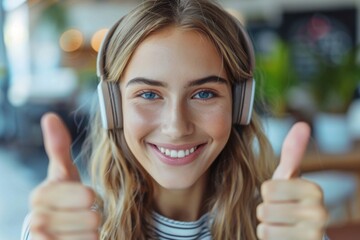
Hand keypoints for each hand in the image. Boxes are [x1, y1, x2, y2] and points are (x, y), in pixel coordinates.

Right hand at [29, 113, 99, 239]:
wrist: (57, 232)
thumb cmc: (64, 199)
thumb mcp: (64, 173)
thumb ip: (58, 147)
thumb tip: (49, 116)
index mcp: (41, 196)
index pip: (86, 196)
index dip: (90, 198)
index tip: (84, 198)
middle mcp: (36, 220)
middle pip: (92, 218)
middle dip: (93, 217)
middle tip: (82, 216)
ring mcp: (42, 239)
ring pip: (91, 236)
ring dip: (92, 233)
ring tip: (80, 230)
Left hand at [257, 122, 327, 239]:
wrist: (296, 233)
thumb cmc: (288, 201)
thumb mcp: (288, 176)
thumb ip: (293, 152)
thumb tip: (303, 124)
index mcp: (314, 190)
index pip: (267, 189)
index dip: (267, 194)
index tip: (281, 198)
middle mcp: (319, 213)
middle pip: (264, 208)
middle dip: (266, 211)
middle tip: (280, 213)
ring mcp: (313, 233)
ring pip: (264, 225)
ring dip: (267, 226)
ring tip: (281, 225)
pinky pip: (266, 238)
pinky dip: (269, 239)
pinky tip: (282, 237)